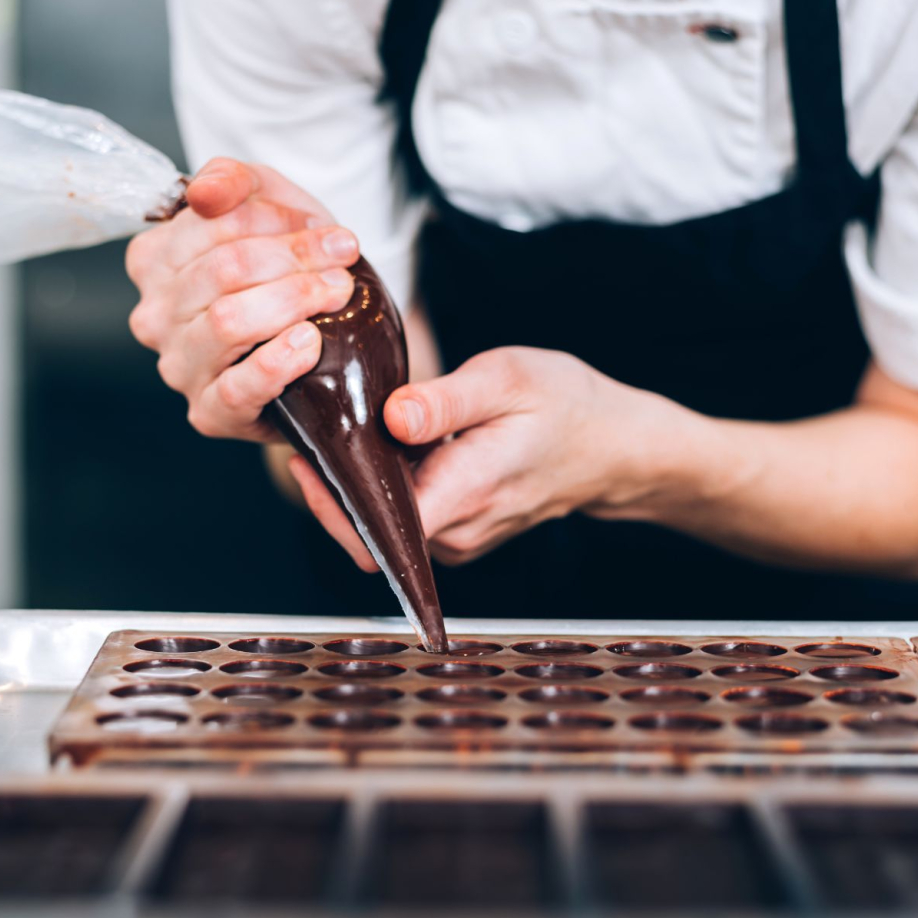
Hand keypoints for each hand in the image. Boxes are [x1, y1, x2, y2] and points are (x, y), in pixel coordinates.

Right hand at [125, 157, 359, 441]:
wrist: (319, 343)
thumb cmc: (284, 271)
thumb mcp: (266, 206)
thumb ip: (233, 179)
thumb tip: (203, 192)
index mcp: (154, 260)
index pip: (208, 223)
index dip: (277, 219)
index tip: (326, 229)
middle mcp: (154, 315)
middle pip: (223, 270)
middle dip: (295, 257)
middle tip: (343, 257)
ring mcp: (179, 367)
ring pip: (228, 322)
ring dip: (294, 299)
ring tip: (336, 293)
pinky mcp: (209, 412)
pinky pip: (238, 387)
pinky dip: (278, 362)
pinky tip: (310, 343)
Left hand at [295, 346, 696, 568]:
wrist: (612, 444)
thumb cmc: (565, 405)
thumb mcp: (508, 379)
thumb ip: (447, 402)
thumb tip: (392, 416)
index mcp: (465, 493)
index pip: (377, 528)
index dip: (331, 499)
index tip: (305, 456)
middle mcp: (458, 531)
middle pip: (369, 530)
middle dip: (331, 487)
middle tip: (309, 432)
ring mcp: (458, 538)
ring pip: (384, 524)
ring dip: (356, 486)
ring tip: (339, 431)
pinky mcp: (457, 531)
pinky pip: (405, 517)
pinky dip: (385, 488)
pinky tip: (378, 445)